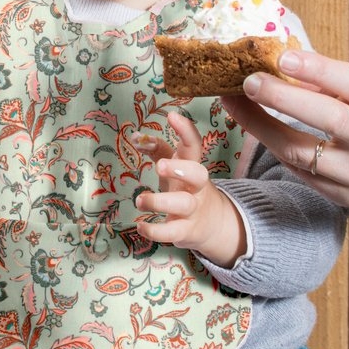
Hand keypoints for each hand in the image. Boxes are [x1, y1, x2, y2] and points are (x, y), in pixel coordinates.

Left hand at [134, 111, 245, 268]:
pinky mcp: (186, 231)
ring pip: (183, 204)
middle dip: (180, 169)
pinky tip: (141, 227)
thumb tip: (135, 136)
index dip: (185, 130)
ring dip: (159, 202)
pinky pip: (173, 232)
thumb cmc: (186, 187)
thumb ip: (158, 149)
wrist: (213, 224)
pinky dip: (156, 232)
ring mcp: (192, 210)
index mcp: (192, 166)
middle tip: (160, 165)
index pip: (194, 146)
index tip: (172, 116)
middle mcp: (195, 187)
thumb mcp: (176, 166)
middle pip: (198, 175)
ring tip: (139, 200)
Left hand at [222, 48, 348, 213]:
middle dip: (281, 99)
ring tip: (234, 101)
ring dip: (260, 125)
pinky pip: (297, 170)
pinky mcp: (340, 196)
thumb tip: (284, 65)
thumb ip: (337, 84)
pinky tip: (255, 126)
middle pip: (327, 120)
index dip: (319, 70)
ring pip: (300, 152)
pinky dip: (273, 145)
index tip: (284, 57)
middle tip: (248, 81)